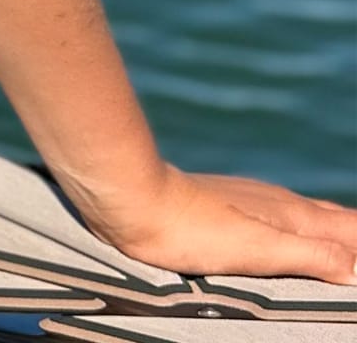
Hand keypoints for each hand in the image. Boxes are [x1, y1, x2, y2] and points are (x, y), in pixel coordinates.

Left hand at [81, 164, 356, 284]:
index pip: (350, 227)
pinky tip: (291, 238)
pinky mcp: (228, 211)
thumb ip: (312, 255)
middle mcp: (278, 204)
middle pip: (334, 219)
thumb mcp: (260, 248)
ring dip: (334, 233)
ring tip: (344, 249)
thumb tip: (356, 268)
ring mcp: (252, 204)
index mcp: (293, 215)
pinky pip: (280, 220)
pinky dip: (303, 232)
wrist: (135, 200)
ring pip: (308, 216)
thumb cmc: (195, 229)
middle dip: (354, 235)